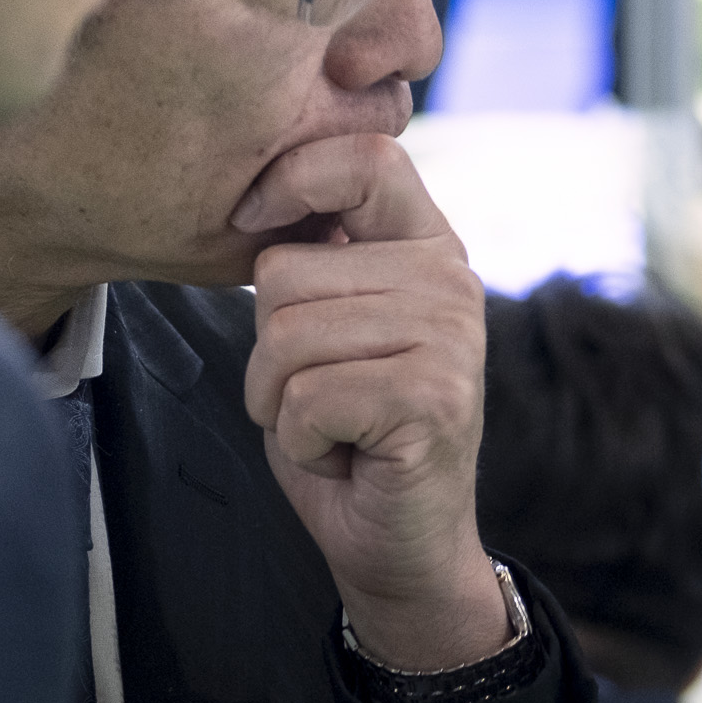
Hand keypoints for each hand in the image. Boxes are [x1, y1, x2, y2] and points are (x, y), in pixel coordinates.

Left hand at [237, 133, 508, 672]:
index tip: (251, 222)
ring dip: (280, 401)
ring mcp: (449, 335)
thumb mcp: (331, 326)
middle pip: (285, 271)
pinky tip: (347, 453)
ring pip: (284, 337)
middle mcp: (450, 279)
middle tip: (320, 395)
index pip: (366, 158)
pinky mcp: (432, 396)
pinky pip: (304, 398)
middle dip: (266, 351)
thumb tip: (262, 195)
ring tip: (332, 424)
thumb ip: (319, 259)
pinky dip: (301, 441)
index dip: (292, 178)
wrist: (400, 544)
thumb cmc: (350, 433)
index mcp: (427, 244)